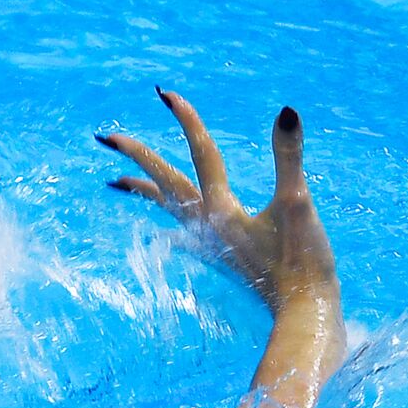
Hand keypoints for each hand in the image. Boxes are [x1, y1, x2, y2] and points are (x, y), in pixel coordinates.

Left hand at [98, 88, 337, 308]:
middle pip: (163, 181)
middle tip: (105, 137)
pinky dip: (166, 226)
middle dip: (136, 156)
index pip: (200, 152)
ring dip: (142, 190)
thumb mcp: (298, 204)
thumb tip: (285, 112)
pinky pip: (180, 234)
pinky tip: (160, 235)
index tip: (163, 94)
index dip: (185, 120)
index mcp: (222, 208)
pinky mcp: (217, 258)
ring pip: (166, 207)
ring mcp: (208, 243)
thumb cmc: (303, 263)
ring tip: (115, 181)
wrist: (302, 313)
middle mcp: (206, 224)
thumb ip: (289, 157)